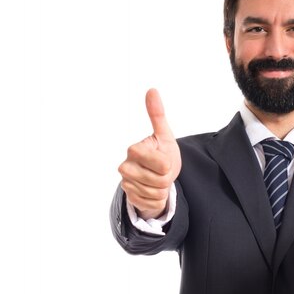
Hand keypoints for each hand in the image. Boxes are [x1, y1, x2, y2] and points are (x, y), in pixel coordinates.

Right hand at [118, 89, 181, 220]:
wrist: (158, 175)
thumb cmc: (162, 153)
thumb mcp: (164, 135)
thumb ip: (157, 115)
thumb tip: (152, 90)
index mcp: (134, 150)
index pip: (163, 164)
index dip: (169, 164)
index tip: (164, 158)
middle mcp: (125, 167)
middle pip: (160, 180)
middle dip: (167, 178)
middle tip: (162, 171)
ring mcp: (126, 184)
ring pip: (157, 193)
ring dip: (163, 189)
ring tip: (158, 179)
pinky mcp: (130, 198)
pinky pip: (152, 203)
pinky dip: (158, 199)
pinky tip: (153, 190)